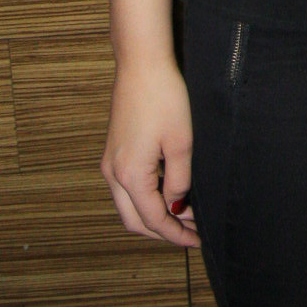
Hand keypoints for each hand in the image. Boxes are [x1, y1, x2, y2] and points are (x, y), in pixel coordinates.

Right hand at [101, 58, 197, 246]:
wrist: (141, 65)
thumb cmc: (164, 98)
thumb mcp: (181, 143)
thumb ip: (179, 181)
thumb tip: (178, 206)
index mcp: (129, 175)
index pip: (153, 219)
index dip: (175, 234)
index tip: (197, 240)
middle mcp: (113, 174)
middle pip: (134, 220)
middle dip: (162, 231)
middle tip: (192, 233)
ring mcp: (109, 163)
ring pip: (128, 206)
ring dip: (153, 215)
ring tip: (185, 215)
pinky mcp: (113, 152)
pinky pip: (126, 188)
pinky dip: (145, 198)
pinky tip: (169, 193)